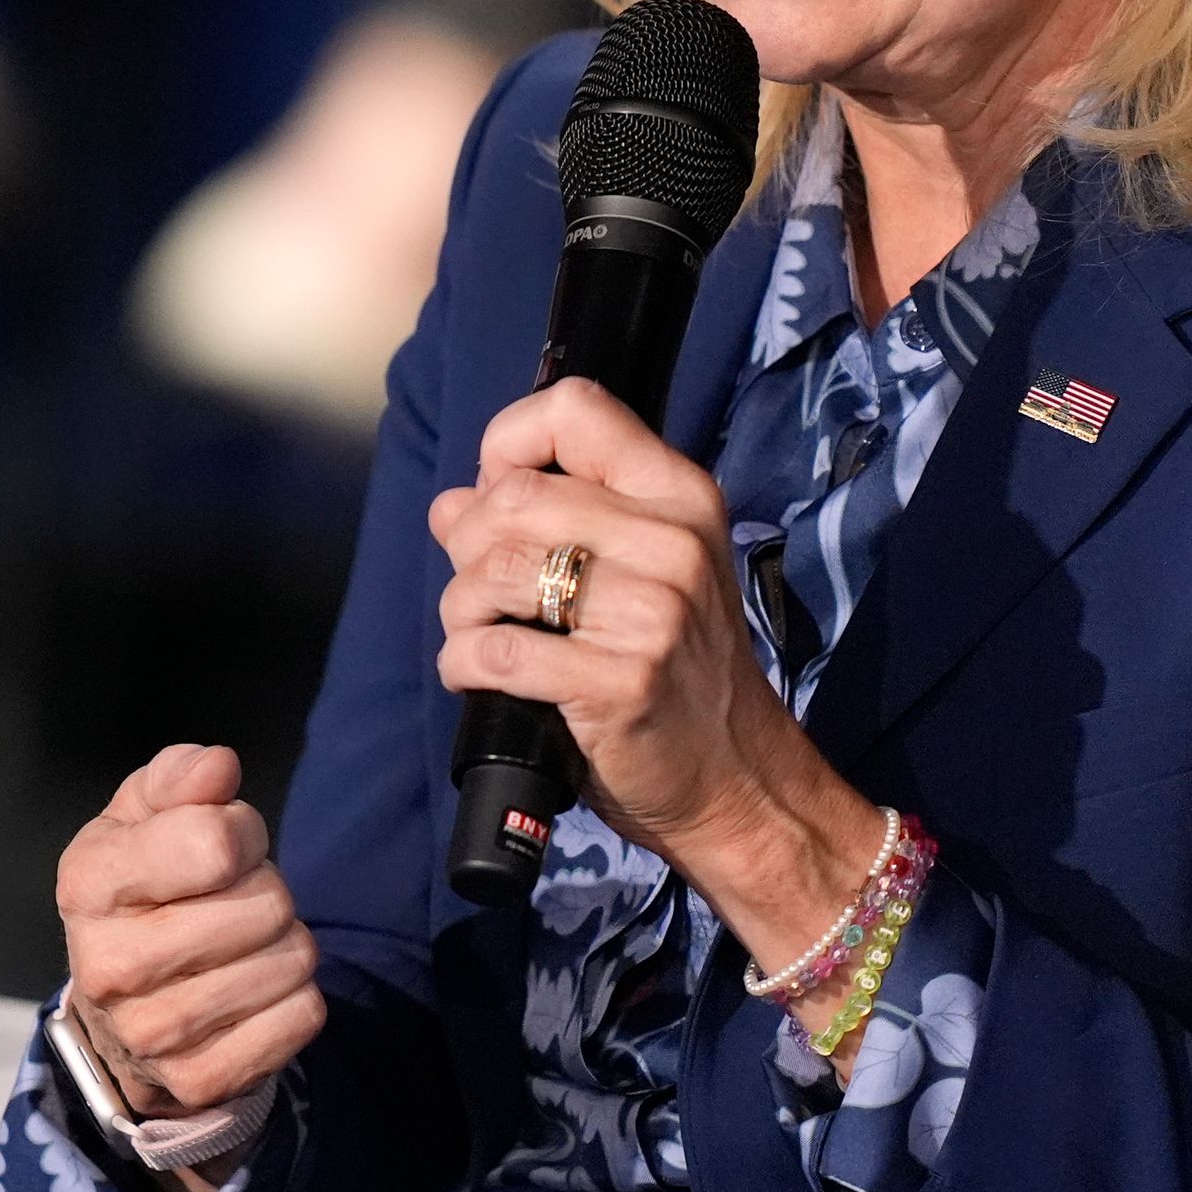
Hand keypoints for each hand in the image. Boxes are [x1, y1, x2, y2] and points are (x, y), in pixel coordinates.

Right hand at [55, 743, 325, 1115]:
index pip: (214, 843)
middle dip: (266, 888)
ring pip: (292, 961)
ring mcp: (152, 1034)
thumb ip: (179, 778)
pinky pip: (302, 1018)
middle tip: (234, 900)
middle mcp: (109, 966)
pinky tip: (253, 991)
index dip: (241, 830)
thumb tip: (219, 768)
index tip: (224, 843)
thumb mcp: (142, 818)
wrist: (117, 1008)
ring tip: (243, 944)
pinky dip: (294, 997)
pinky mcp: (198, 1080)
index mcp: (87, 885)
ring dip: (284, 942)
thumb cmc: (141, 890)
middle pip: (266, 904)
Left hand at [427, 379, 883, 1030]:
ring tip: (480, 634)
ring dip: (460, 609)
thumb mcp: (641, 575)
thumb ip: (552, 522)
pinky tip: (481, 676)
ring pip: (493, 571)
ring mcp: (653, 613)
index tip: (496, 494)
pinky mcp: (620, 681)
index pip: (575, 409)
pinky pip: (496, 648)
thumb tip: (451, 504)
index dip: (509, 442)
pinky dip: (464, 662)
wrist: (739, 782)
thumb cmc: (677, 672)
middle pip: (512, 498)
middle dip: (468, 545)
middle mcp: (673, 543)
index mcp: (679, 496)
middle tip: (480, 589)